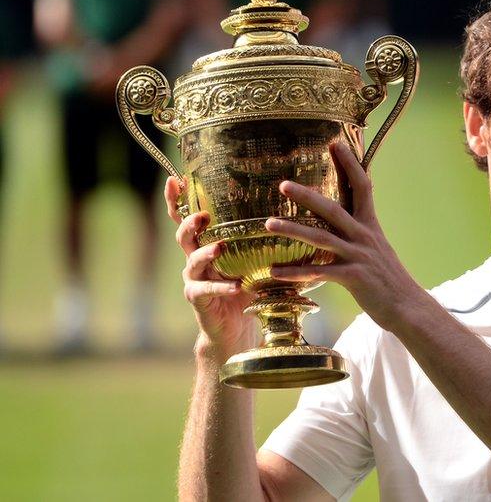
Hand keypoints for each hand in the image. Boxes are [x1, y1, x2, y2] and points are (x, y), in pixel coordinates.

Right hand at [164, 177, 254, 358]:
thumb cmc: (248, 289)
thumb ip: (268, 243)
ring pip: (192, 261)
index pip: (187, 218)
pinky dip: (220, 287)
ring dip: (206, 252)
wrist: (235, 327)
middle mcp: (195, 259)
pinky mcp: (198, 299)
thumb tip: (300, 219)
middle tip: (203, 215)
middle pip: (183, 235)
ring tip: (220, 247)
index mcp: (206, 244)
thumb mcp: (257, 261)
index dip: (178, 200)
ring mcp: (194, 279)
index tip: (174, 180)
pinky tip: (234, 286)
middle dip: (190, 222)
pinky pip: (205, 290)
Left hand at [265, 143, 429, 330]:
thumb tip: (340, 220)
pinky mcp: (354, 278)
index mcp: (370, 225)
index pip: (362, 186)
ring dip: (293, 230)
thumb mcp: (376, 248)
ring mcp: (359, 256)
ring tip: (268, 224)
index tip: (335, 143)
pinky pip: (319, 272)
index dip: (350, 164)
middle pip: (333, 209)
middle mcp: (364, 236)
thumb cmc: (388, 279)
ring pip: (322, 238)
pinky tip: (274, 271)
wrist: (407, 307)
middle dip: (308, 195)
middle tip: (283, 184)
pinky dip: (295, 272)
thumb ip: (357, 232)